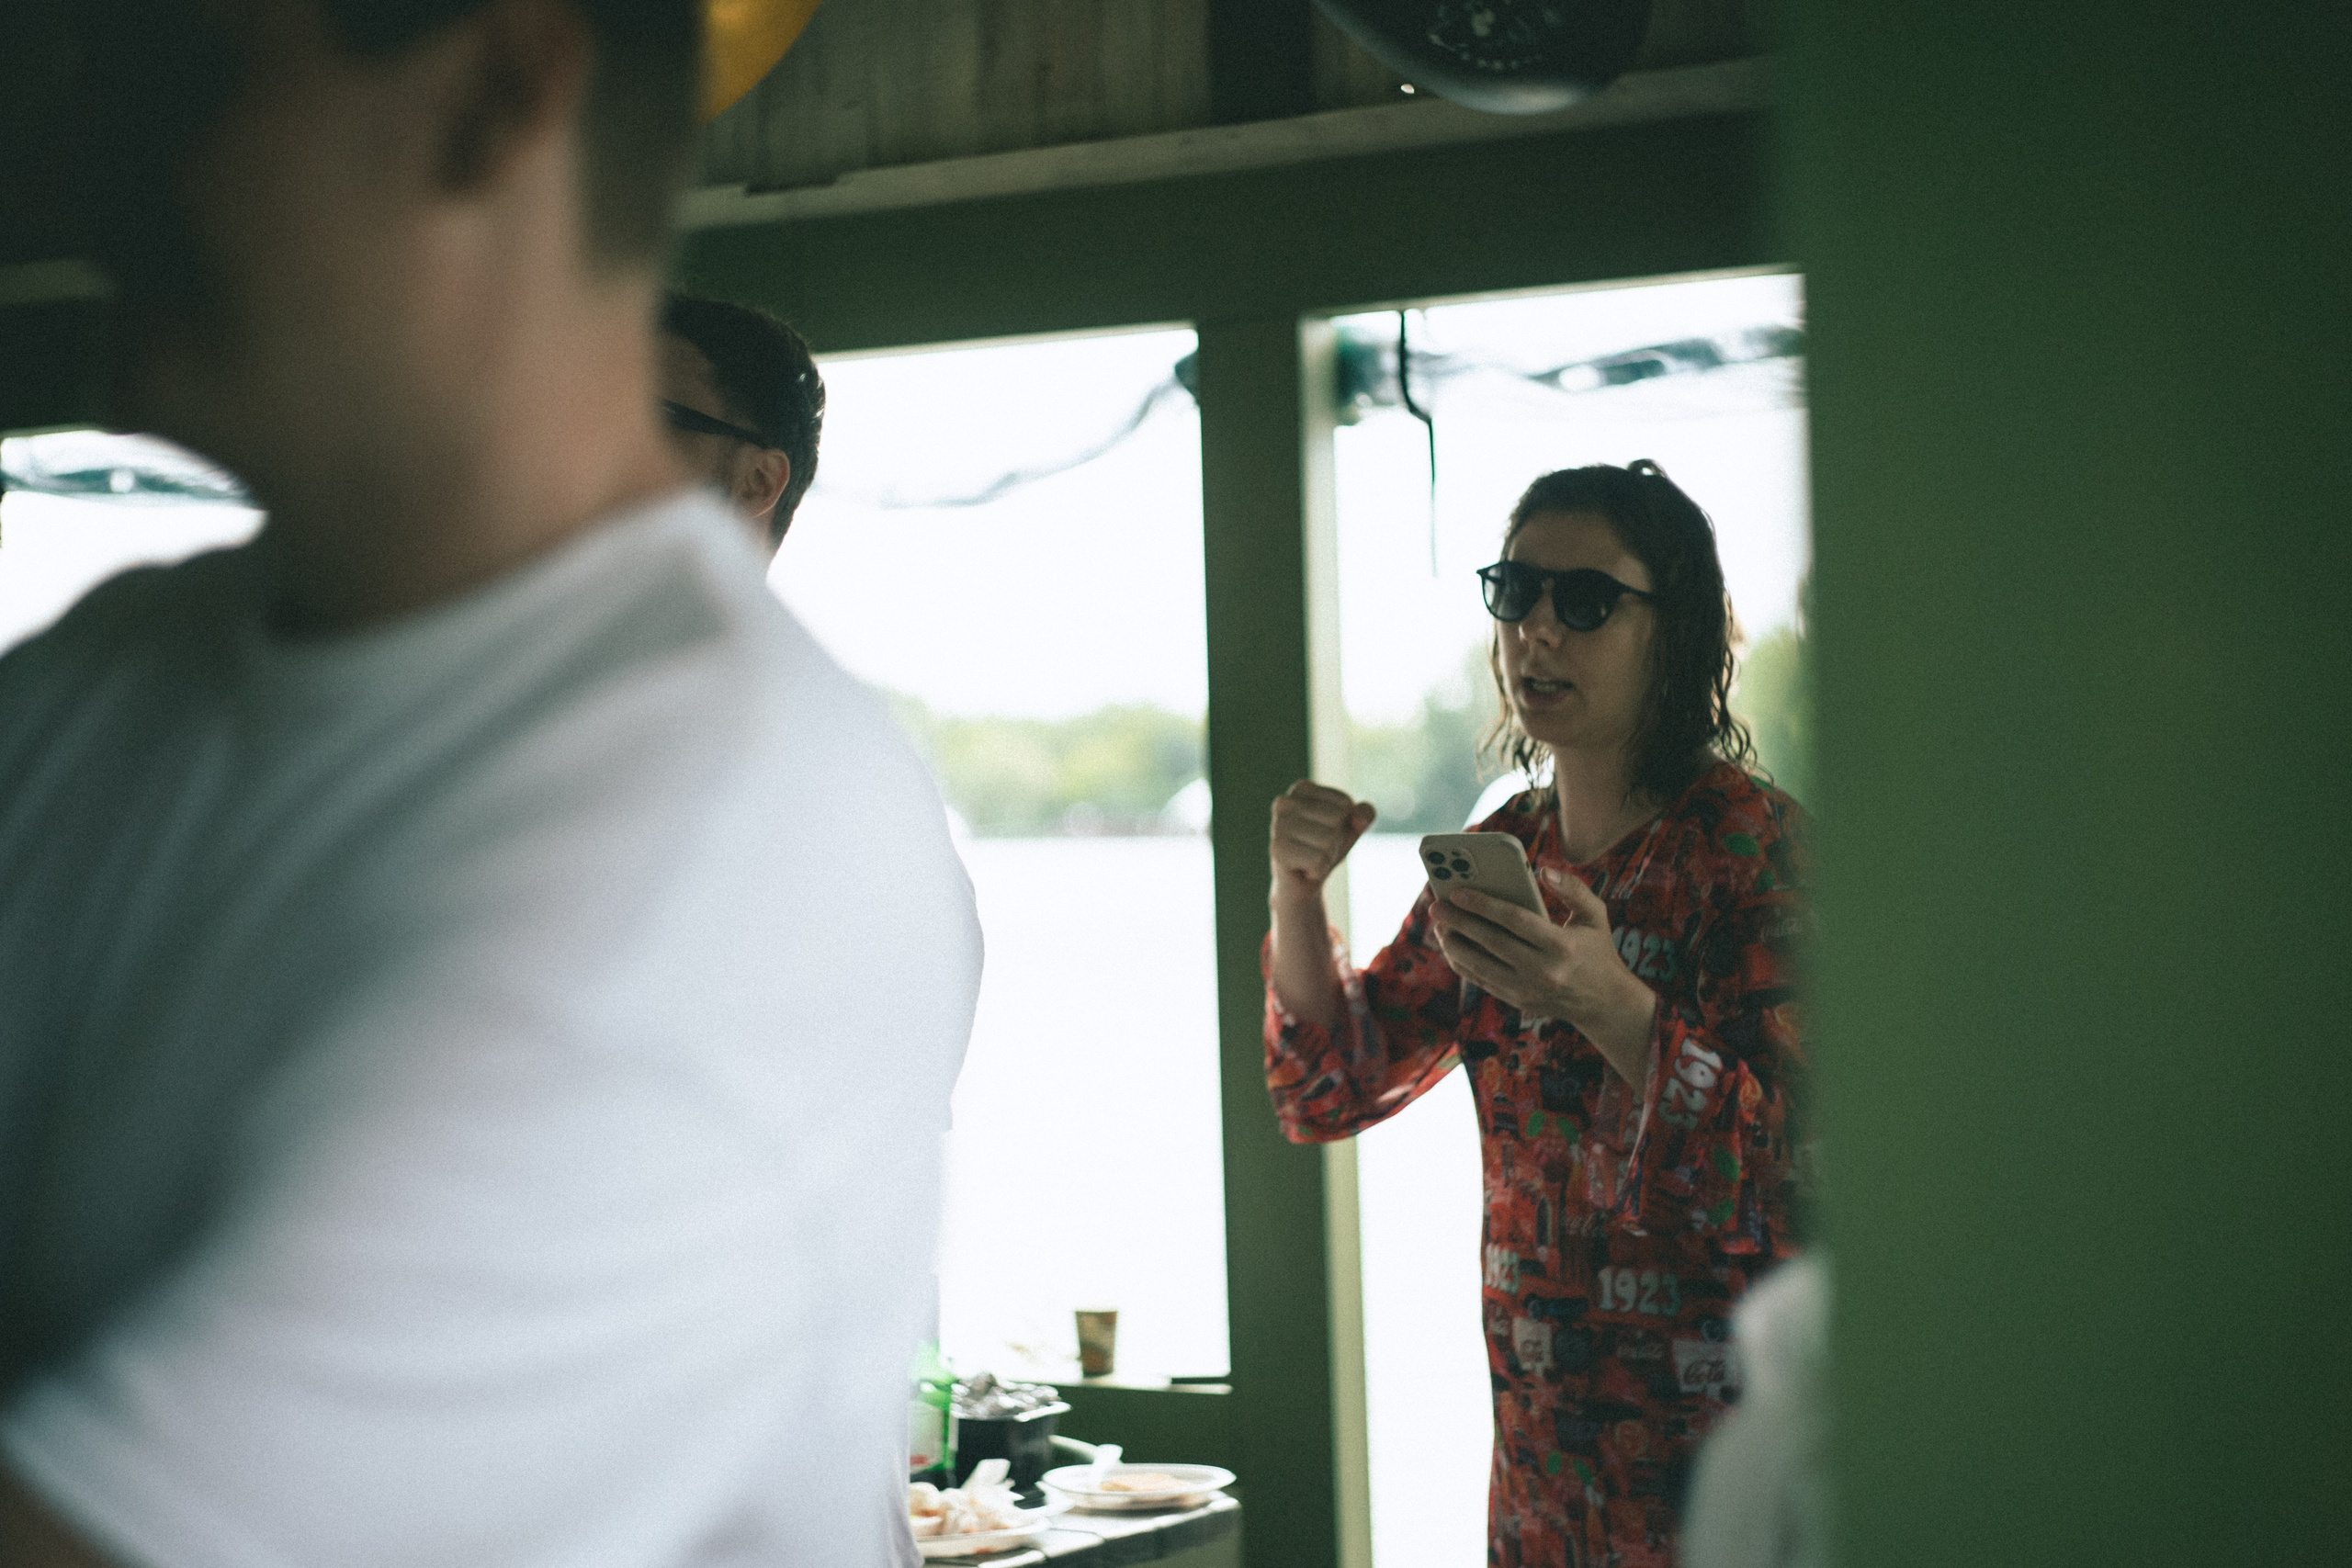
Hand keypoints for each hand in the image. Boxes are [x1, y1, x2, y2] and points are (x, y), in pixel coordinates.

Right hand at [1268, 780, 1375, 901]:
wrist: (1304, 884)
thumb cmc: (1326, 847)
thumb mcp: (1352, 826)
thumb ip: (1366, 813)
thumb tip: (1359, 820)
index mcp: (1302, 788)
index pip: (1345, 804)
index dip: (1345, 823)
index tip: (1326, 831)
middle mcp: (1284, 802)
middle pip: (1336, 819)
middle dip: (1335, 841)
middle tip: (1317, 848)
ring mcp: (1277, 825)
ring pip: (1328, 840)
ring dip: (1327, 856)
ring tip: (1310, 858)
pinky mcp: (1276, 850)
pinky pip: (1318, 860)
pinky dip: (1318, 870)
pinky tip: (1304, 869)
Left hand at [1428, 865, 1657, 1082]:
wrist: (1605, 1004)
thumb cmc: (1597, 950)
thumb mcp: (1596, 915)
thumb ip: (1573, 888)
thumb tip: (1542, 870)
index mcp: (1562, 946)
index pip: (1515, 920)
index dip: (1483, 905)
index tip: (1458, 892)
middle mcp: (1544, 971)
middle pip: (1491, 942)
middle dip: (1459, 922)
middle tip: (1436, 905)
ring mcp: (1528, 990)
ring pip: (1480, 965)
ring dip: (1454, 944)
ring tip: (1439, 924)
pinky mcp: (1518, 1002)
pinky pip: (1482, 981)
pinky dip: (1463, 963)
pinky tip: (1452, 945)